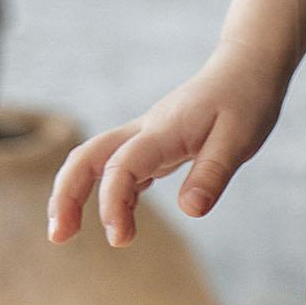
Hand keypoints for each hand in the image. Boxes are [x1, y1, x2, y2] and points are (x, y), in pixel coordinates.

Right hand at [45, 41, 291, 248]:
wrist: (248, 65)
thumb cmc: (246, 98)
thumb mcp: (241, 138)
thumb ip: (213, 173)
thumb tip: (191, 211)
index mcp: (163, 131)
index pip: (121, 166)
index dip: (112, 202)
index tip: (120, 238)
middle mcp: (146, 132)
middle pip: (87, 157)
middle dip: (65, 194)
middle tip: (57, 237)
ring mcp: (147, 136)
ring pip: (95, 160)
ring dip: (75, 193)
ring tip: (64, 233)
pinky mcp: (156, 144)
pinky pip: (119, 167)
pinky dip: (108, 191)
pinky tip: (118, 218)